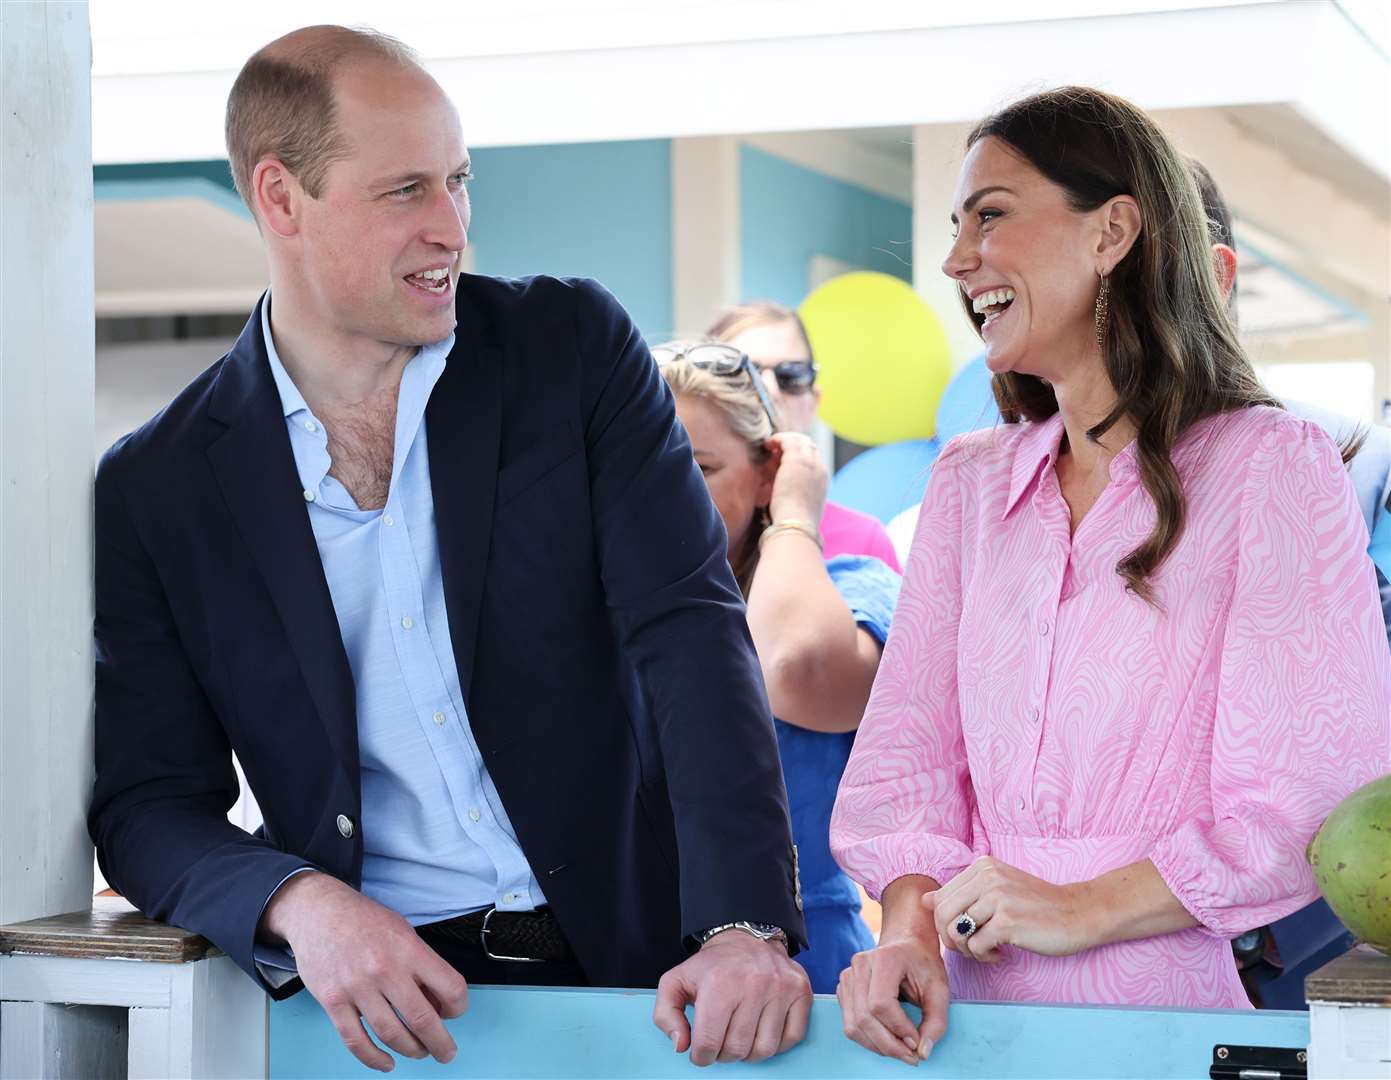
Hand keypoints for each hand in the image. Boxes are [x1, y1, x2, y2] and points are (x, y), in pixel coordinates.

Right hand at [260, 871, 469, 1072]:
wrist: (319, 911)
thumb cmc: (365, 921)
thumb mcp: (404, 932)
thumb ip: (422, 965)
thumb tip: (438, 1004)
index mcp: (409, 949)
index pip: (450, 987)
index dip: (458, 1007)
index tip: (454, 1013)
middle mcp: (385, 969)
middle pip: (422, 1019)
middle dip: (440, 1043)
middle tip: (447, 1053)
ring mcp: (357, 987)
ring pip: (391, 1034)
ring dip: (411, 1050)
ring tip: (419, 1052)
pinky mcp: (332, 1001)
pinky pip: (356, 1040)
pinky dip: (374, 1059)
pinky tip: (386, 1062)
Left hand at [652, 929, 810, 1065]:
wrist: (747, 938)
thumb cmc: (711, 967)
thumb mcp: (675, 982)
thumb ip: (665, 1014)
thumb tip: (681, 1045)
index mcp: (719, 984)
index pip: (709, 1043)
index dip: (701, 1055)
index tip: (701, 1049)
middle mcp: (753, 984)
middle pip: (737, 1050)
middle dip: (724, 1054)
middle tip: (721, 1042)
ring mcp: (781, 988)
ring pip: (765, 1050)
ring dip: (749, 1053)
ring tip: (740, 1037)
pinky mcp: (801, 992)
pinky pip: (792, 1038)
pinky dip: (776, 1045)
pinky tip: (762, 1032)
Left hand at [765, 432, 827, 525]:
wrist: (796, 524)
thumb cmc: (794, 522)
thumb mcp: (802, 508)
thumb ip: (799, 497)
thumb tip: (788, 496)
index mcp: (823, 480)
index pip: (814, 458)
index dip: (799, 454)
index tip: (783, 457)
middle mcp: (819, 468)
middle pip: (809, 445)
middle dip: (793, 443)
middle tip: (776, 448)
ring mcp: (809, 462)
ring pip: (799, 440)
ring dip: (784, 439)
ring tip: (770, 444)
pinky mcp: (796, 459)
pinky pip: (787, 440)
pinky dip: (777, 439)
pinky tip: (767, 444)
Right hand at [836, 927, 949, 1064]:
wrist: (907, 944)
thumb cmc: (923, 964)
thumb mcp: (940, 988)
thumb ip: (936, 1020)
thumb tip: (923, 1052)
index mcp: (884, 958)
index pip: (881, 1004)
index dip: (898, 1029)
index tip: (917, 1042)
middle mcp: (860, 965)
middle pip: (865, 1018)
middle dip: (889, 1045)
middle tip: (911, 1056)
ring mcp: (848, 976)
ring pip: (853, 1025)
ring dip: (878, 1046)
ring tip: (901, 1051)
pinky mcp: (844, 989)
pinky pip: (850, 1024)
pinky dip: (869, 1040)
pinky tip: (888, 1040)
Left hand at [928, 856, 1090, 962]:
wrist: (1079, 913)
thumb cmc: (1037, 905)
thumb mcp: (997, 890)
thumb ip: (961, 893)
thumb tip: (924, 900)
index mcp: (982, 866)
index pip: (939, 899)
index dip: (946, 924)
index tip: (968, 933)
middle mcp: (987, 877)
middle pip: (941, 916)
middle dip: (951, 940)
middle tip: (973, 948)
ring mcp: (997, 898)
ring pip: (955, 933)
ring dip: (968, 951)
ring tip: (988, 950)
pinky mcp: (1008, 921)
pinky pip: (975, 947)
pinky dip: (984, 957)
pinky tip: (1001, 954)